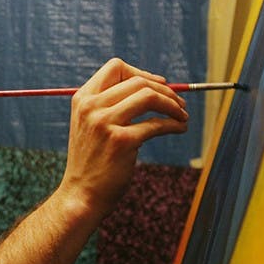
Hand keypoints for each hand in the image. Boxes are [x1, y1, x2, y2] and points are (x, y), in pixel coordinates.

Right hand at [59, 58, 187, 217]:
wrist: (81, 195)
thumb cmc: (92, 161)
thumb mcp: (90, 125)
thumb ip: (109, 105)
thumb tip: (152, 85)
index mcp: (82, 99)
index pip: (116, 68)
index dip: (142, 73)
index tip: (158, 86)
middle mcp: (91, 107)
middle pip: (138, 80)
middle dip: (165, 90)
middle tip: (179, 103)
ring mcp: (104, 123)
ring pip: (149, 96)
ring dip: (173, 104)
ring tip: (182, 115)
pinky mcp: (121, 141)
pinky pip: (157, 124)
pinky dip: (174, 124)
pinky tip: (179, 128)